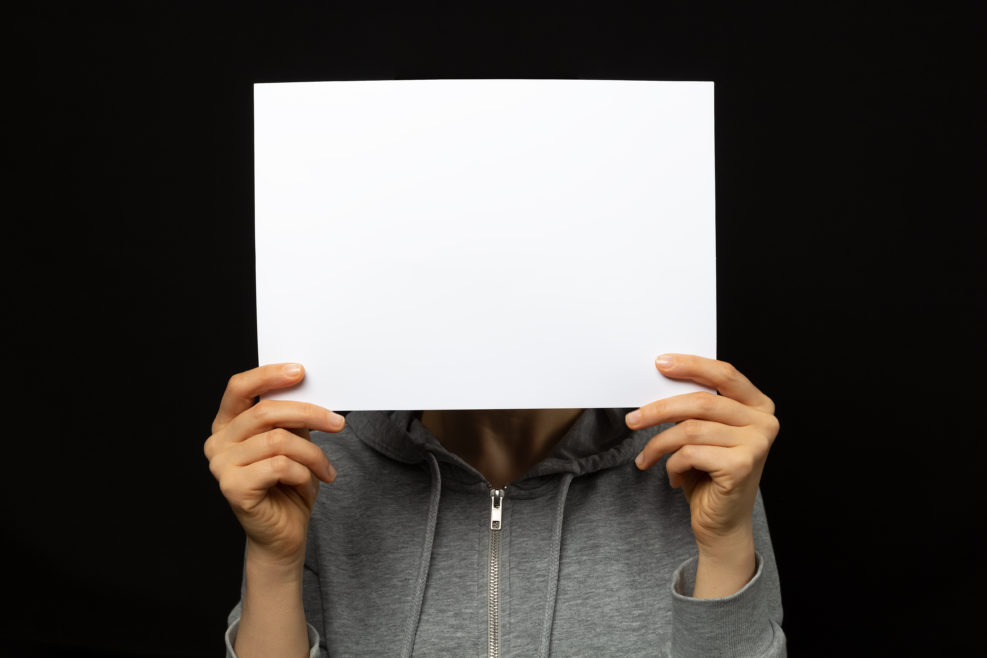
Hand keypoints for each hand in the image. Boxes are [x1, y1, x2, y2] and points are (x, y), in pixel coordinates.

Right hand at [204, 363, 345, 565]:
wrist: (284, 534)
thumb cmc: (289, 486)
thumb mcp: (293, 442)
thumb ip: (291, 418)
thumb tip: (308, 388)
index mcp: (227, 425)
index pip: (239, 388)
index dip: (268, 375)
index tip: (300, 371)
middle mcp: (218, 442)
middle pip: (265, 412)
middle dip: (309, 414)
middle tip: (338, 423)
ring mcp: (221, 465)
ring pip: (279, 441)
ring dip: (313, 454)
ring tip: (326, 470)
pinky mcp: (232, 487)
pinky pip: (280, 466)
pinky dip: (304, 474)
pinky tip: (308, 485)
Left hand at [625, 354, 778, 554]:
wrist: (721, 523)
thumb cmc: (709, 474)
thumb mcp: (703, 433)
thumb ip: (695, 407)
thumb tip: (661, 379)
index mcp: (758, 406)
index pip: (725, 375)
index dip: (691, 365)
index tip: (660, 363)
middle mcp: (764, 422)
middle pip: (702, 402)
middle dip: (659, 409)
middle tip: (633, 419)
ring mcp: (756, 444)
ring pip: (690, 429)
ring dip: (658, 443)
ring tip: (646, 457)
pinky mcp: (742, 466)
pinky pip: (690, 453)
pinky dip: (672, 464)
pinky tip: (673, 476)